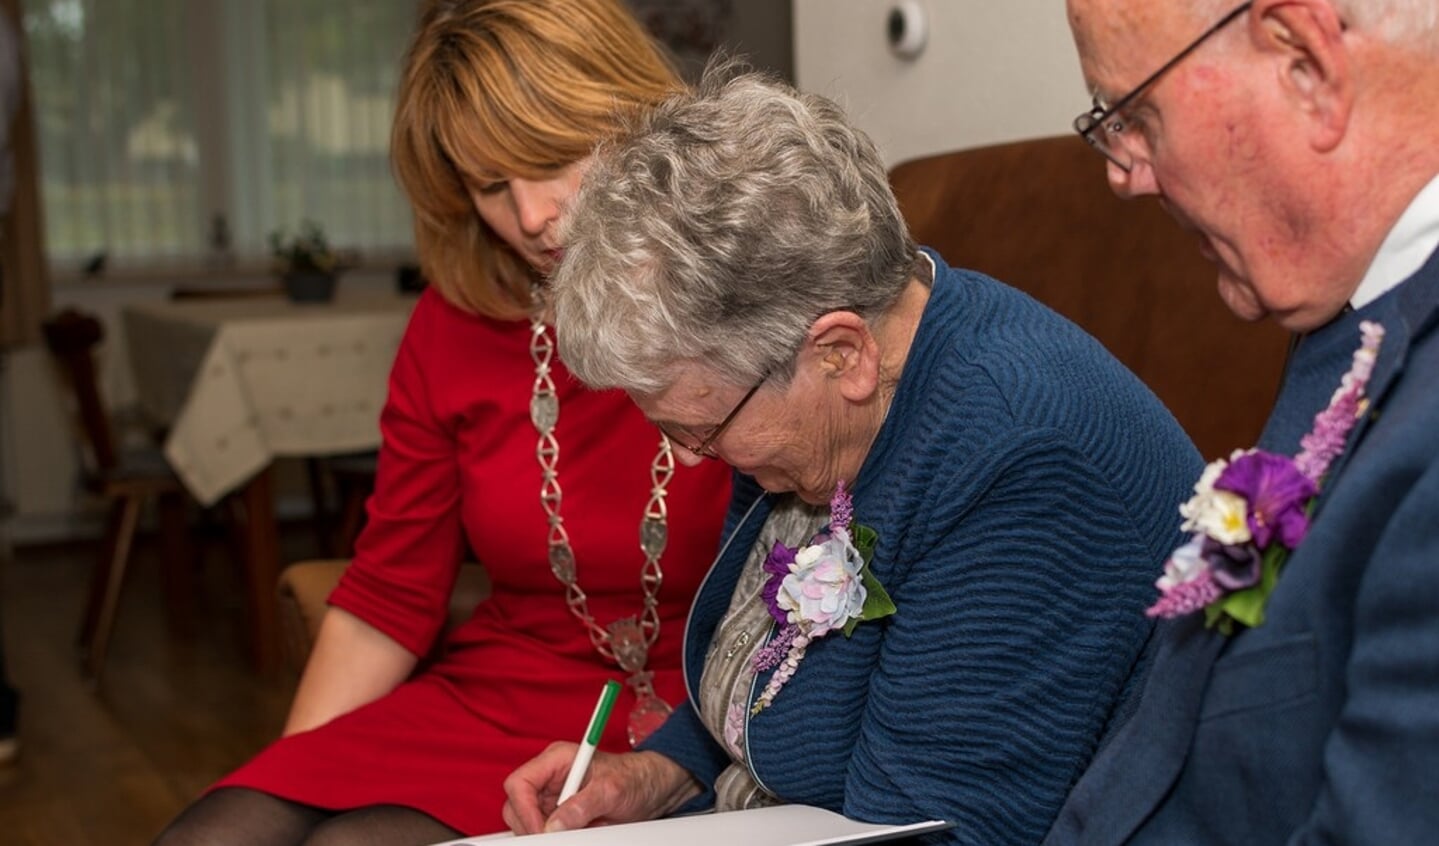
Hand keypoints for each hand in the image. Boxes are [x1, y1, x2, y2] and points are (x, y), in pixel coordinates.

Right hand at [502, 742, 700, 833]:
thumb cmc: (635, 778)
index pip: (520, 783)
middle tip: (553, 839)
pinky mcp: (560, 815)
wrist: (652, 788)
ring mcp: (553, 797)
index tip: (542, 832)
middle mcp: (550, 777)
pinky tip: (572, 836)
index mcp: (557, 759)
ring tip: (575, 832)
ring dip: (543, 833)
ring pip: (526, 821)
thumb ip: (582, 805)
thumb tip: (554, 825)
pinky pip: (544, 831)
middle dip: (530, 825)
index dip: (524, 810)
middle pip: (516, 805)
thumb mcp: (612, 790)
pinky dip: (552, 838)